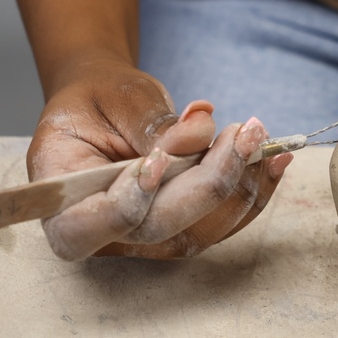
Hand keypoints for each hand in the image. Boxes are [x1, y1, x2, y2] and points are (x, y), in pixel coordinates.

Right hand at [26, 55, 290, 260]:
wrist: (108, 105)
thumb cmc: (99, 100)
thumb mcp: (115, 99)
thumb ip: (150, 123)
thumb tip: (198, 134)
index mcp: (62, 205)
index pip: (92, 224)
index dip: (130, 201)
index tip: (157, 161)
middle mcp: (105, 234)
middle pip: (160, 226)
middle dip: (209, 181)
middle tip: (243, 133)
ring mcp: (147, 238)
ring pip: (200, 231)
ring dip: (240, 185)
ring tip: (258, 135)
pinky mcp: (182, 228)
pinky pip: (222, 220)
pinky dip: (254, 189)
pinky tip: (275, 158)